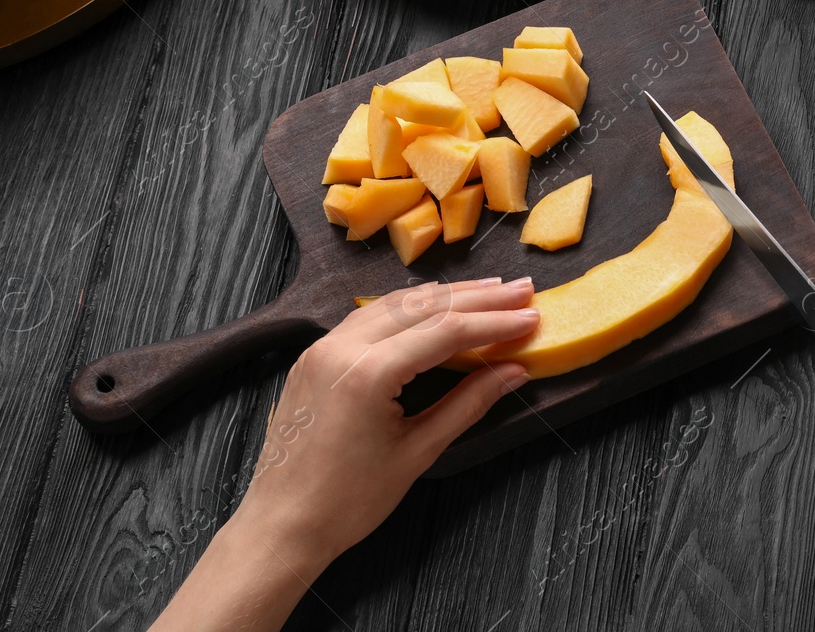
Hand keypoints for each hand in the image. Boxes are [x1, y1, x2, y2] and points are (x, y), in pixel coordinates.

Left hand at [152, 277, 537, 631]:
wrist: (282, 524)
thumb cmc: (348, 501)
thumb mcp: (418, 452)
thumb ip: (468, 404)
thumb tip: (514, 371)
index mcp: (367, 373)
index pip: (445, 331)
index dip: (494, 322)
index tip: (532, 316)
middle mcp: (341, 347)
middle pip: (422, 306)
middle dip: (477, 298)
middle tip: (522, 289)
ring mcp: (323, 347)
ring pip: (394, 303)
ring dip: (444, 294)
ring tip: (489, 291)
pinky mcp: (315, 355)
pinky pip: (368, 316)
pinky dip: (408, 307)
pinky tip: (435, 304)